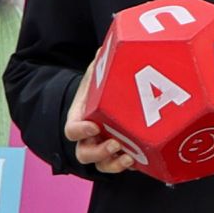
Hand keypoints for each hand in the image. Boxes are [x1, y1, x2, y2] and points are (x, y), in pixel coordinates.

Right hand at [64, 42, 145, 176]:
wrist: (105, 102)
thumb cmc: (100, 89)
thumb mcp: (98, 74)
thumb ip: (101, 63)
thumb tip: (106, 46)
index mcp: (80, 118)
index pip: (72, 130)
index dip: (80, 131)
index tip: (94, 126)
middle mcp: (87, 138)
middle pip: (84, 153)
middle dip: (99, 152)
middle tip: (116, 143)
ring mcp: (101, 148)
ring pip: (101, 165)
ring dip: (113, 164)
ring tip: (129, 157)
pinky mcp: (117, 155)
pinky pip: (119, 166)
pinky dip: (128, 166)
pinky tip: (141, 161)